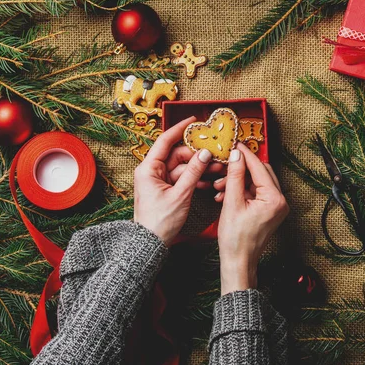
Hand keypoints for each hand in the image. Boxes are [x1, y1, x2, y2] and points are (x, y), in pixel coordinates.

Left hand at [134, 117, 224, 245]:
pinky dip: (194, 180)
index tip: (193, 121)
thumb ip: (194, 172)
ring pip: (183, 168)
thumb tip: (204, 153)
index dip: (180, 129)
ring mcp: (159, 181)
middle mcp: (152, 171)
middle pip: (178, 155)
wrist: (151, 243)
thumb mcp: (180, 194)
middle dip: (197, 156)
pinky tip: (207, 184)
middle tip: (215, 157)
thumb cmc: (159, 221)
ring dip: (198, 170)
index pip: (165, 141)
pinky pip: (182, 179)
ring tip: (215, 171)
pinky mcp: (165, 189)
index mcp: (149, 168)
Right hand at [215, 144, 288, 293]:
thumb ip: (234, 176)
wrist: (238, 261)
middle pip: (261, 172)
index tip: (234, 145)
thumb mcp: (232, 203)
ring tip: (220, 187)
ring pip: (256, 182)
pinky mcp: (269, 211)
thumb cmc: (236, 239)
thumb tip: (236, 156)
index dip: (245, 155)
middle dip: (240, 169)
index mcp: (274, 199)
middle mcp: (280, 201)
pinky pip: (256, 193)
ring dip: (238, 181)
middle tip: (225, 166)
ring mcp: (276, 206)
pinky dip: (241, 191)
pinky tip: (225, 195)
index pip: (259, 168)